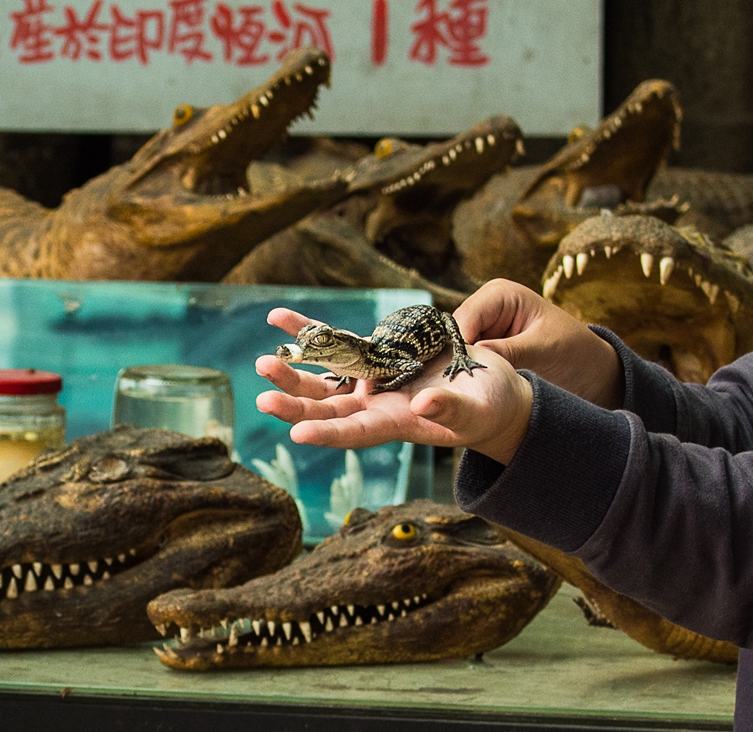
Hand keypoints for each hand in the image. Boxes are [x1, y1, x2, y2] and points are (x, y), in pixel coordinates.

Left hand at [256, 308, 532, 464]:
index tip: (297, 434)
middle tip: (262, 399)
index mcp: (395, 424)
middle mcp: (373, 405)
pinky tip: (278, 317)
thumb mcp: (477, 411)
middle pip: (325, 408)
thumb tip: (423, 405)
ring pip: (321, 378)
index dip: (327, 434)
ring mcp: (369, 380)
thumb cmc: (490, 408)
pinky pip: (333, 342)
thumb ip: (451, 410)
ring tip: (263, 361)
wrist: (489, 388)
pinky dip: (309, 330)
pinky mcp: (372, 356)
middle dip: (294, 404)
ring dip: (292, 371)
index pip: (355, 433)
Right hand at [454, 279, 623, 408]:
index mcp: (500, 294)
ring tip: (458, 391)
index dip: (456, 345)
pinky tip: (463, 392)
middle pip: (451, 333)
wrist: (589, 370)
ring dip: (456, 369)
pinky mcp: (480, 349)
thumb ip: (510, 350)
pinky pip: (462, 362)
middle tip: (454, 387)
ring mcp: (480, 329)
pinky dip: (463, 376)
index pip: (465, 317)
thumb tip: (472, 353)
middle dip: (452, 358)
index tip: (456, 374)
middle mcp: (484, 308)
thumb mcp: (544, 349)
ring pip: (452, 349)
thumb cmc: (574, 351)